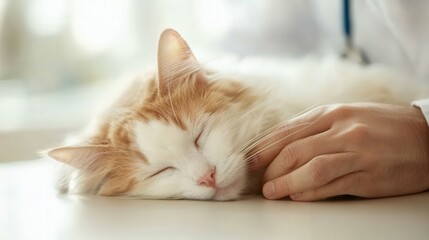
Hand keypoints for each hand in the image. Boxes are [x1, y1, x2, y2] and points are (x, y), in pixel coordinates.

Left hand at [250, 103, 428, 200]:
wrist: (427, 136)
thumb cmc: (382, 126)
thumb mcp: (347, 116)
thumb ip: (316, 128)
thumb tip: (283, 147)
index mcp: (332, 113)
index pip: (287, 131)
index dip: (265, 148)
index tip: (251, 161)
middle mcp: (341, 129)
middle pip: (294, 150)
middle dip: (270, 168)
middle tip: (259, 180)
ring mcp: (355, 152)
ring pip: (310, 168)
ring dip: (285, 182)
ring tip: (272, 192)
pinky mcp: (367, 175)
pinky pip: (331, 185)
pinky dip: (309, 192)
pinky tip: (297, 196)